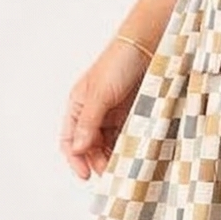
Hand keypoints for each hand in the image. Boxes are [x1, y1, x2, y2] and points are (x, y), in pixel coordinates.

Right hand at [61, 41, 150, 180]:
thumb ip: (89, 122)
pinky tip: (135, 155)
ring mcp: (114, 115)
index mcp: (78, 106)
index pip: (70, 140)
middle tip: (110, 173)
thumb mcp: (100, 93)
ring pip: (109, 145)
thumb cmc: (120, 61)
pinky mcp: (133, 115)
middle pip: (90, 147)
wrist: (150, 44)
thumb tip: (78, 149)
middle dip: (97, 161)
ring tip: (124, 168)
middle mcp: (94, 113)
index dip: (75, 159)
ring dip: (114, 157)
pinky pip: (128, 137)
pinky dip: (129, 148)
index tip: (87, 175)